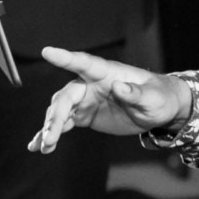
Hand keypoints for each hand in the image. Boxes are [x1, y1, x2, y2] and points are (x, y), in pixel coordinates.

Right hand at [29, 47, 191, 150]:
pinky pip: (63, 123)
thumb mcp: (153, 97)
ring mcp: (86, 100)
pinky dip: (51, 133)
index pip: (84, 63)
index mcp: (108, 73)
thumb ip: (136, 93)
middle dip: (55, 116)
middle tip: (49, 137)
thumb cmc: (159, 97)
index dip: (66, 58)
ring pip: (59, 110)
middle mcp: (91, 84)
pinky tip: (38, 146)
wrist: (160, 110)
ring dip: (50, 127)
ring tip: (43, 146)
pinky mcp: (84, 115)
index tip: (47, 51)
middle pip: (66, 96)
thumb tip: (119, 86)